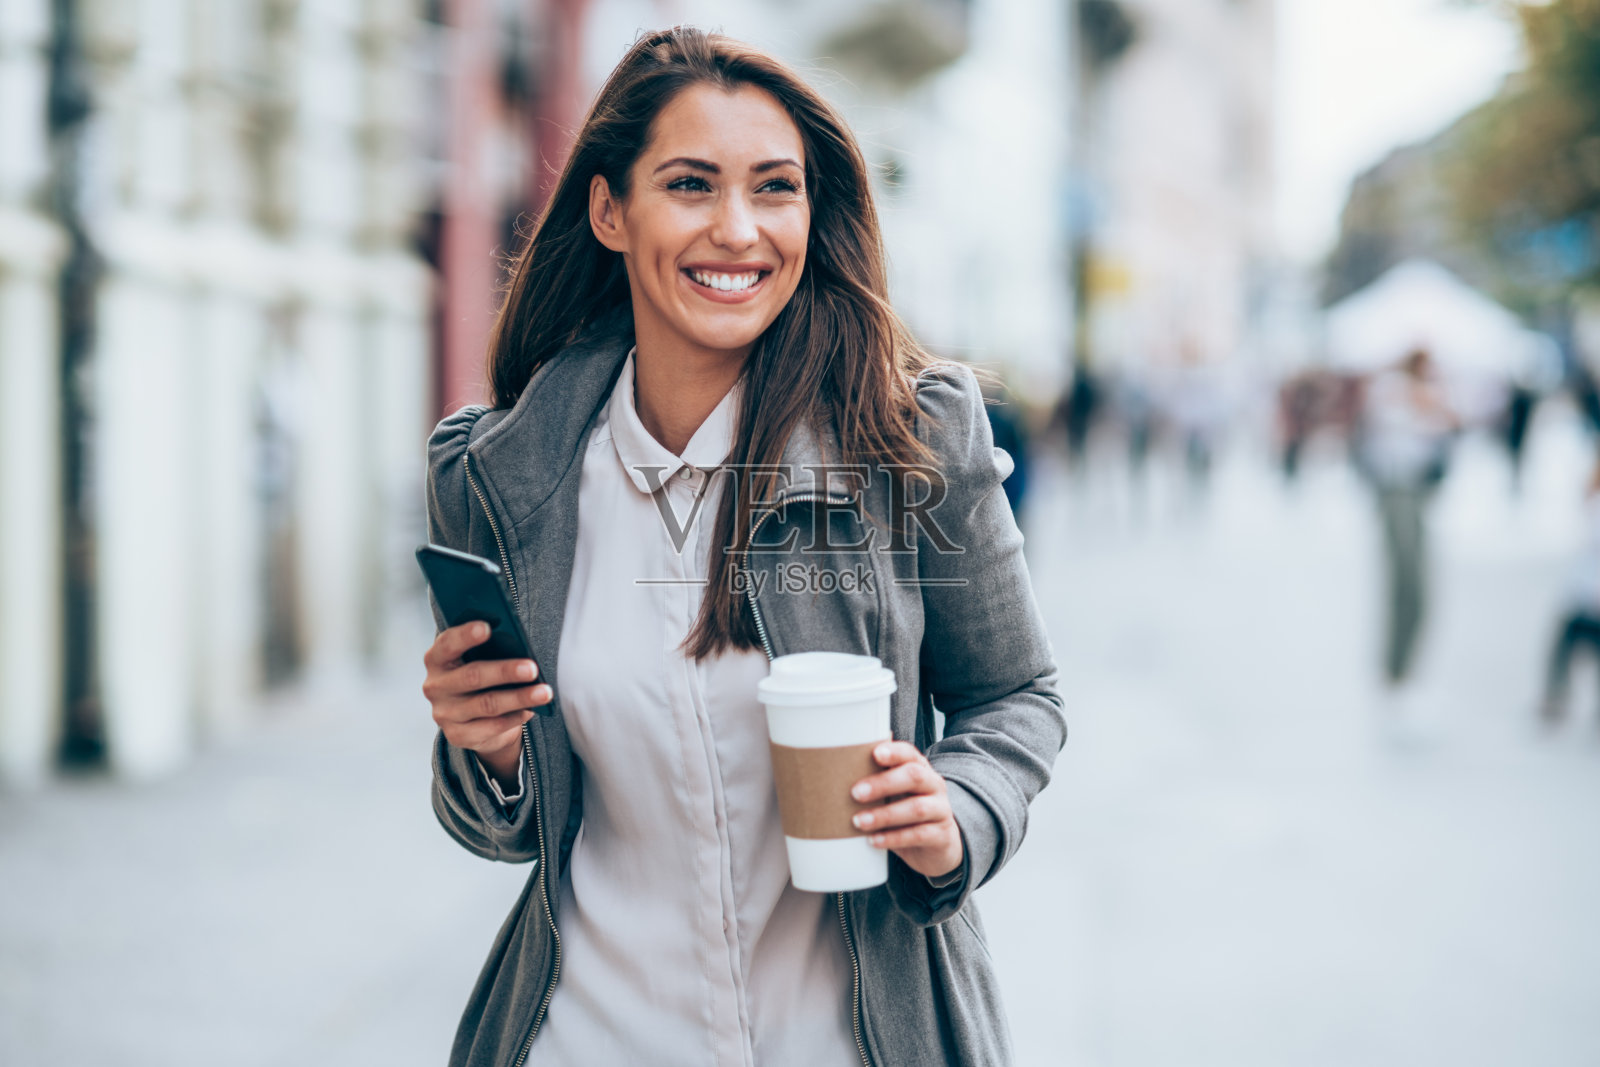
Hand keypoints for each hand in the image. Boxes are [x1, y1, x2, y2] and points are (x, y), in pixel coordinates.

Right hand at [422, 622, 552, 788]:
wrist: (472, 719)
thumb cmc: (481, 676)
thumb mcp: (479, 660)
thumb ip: (490, 651)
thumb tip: (520, 648)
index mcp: (437, 659)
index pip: (447, 643)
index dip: (465, 635)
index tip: (487, 627)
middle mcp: (435, 686)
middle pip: (472, 676)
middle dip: (505, 671)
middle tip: (532, 668)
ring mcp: (444, 713)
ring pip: (487, 704)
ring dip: (519, 697)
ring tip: (544, 692)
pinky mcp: (457, 735)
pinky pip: (491, 727)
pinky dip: (514, 717)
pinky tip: (531, 710)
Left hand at [848, 741, 962, 879]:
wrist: (938, 846)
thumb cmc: (907, 813)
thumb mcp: (896, 794)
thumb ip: (877, 780)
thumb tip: (839, 767)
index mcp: (920, 769)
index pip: (910, 754)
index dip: (894, 752)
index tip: (874, 754)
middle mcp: (934, 785)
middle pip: (914, 776)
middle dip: (883, 783)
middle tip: (855, 793)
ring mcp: (941, 810)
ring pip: (916, 808)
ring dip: (884, 814)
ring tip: (859, 821)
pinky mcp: (941, 835)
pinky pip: (919, 835)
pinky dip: (894, 838)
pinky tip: (874, 840)